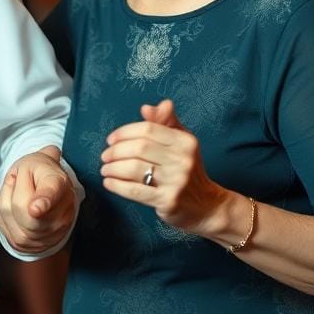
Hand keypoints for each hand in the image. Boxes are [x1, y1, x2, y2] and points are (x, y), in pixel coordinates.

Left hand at [0, 146, 76, 254]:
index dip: (44, 201)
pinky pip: (0, 220)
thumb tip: (52, 152)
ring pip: (8, 212)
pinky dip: (2, 209)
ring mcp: (42, 234)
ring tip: (21, 193)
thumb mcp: (41, 161)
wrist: (42, 198)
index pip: (52, 194)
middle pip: (21, 204)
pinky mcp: (23, 242)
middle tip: (24, 180)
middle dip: (15, 187)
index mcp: (61, 189)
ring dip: (7, 197)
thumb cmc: (41, 176)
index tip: (35, 209)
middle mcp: (58, 216)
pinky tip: (14, 206)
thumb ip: (44, 156)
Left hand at [100, 99, 226, 234]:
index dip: (125, 132)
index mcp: (185, 141)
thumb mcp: (182, 143)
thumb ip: (165, 122)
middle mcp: (183, 159)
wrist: (207, 206)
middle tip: (105, 156)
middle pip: (139, 148)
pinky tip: (109, 182)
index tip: (111, 139)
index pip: (148, 129)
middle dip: (116, 151)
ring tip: (105, 169)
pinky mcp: (169, 201)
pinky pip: (135, 191)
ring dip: (113, 168)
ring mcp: (177, 181)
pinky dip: (117, 186)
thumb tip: (146, 108)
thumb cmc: (189, 170)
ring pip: (134, 169)